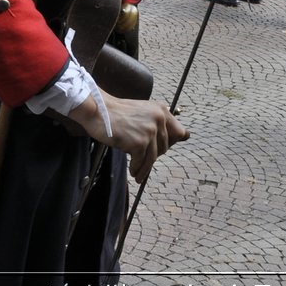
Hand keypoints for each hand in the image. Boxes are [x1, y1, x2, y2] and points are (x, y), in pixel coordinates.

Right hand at [68, 92, 187, 182]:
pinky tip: (132, 171)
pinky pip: (141, 162)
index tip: (160, 151)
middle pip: (164, 148)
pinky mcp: (139, 142)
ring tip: (138, 174)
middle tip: (142, 161)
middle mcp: (158, 119)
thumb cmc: (117, 114)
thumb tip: (186, 136)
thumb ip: (159, 123)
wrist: (98, 110)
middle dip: (153, 156)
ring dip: (145, 168)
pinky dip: (136, 169)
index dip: (170, 143)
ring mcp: (149, 130)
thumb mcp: (143, 112)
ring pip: (153, 158)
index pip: (179, 132)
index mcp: (161, 110)